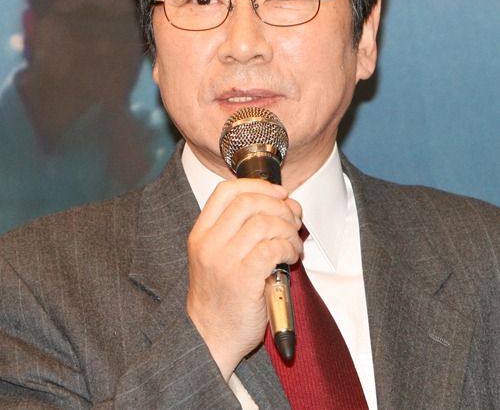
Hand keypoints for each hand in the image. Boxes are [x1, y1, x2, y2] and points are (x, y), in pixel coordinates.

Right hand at [186, 178, 302, 379]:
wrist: (209, 339)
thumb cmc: (221, 298)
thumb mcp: (219, 256)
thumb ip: (245, 230)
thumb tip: (286, 204)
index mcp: (201, 233)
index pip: (226, 191)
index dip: (258, 185)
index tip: (279, 193)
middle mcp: (208, 243)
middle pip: (248, 201)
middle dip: (279, 206)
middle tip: (293, 220)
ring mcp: (223, 261)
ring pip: (264, 223)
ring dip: (288, 229)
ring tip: (294, 244)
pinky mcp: (242, 280)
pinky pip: (272, 248)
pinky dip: (288, 247)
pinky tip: (291, 257)